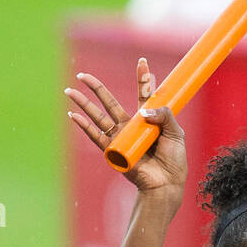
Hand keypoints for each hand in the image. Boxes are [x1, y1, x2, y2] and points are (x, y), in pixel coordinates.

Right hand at [64, 57, 187, 200]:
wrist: (166, 184)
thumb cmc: (174, 161)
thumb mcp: (176, 133)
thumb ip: (164, 115)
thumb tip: (144, 109)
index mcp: (148, 119)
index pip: (143, 93)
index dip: (142, 78)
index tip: (142, 61)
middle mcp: (131, 126)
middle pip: (109, 102)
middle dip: (96, 87)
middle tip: (83, 75)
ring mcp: (120, 137)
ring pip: (98, 116)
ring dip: (83, 104)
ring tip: (69, 91)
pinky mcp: (114, 151)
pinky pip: (96, 136)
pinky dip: (84, 126)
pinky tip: (73, 116)